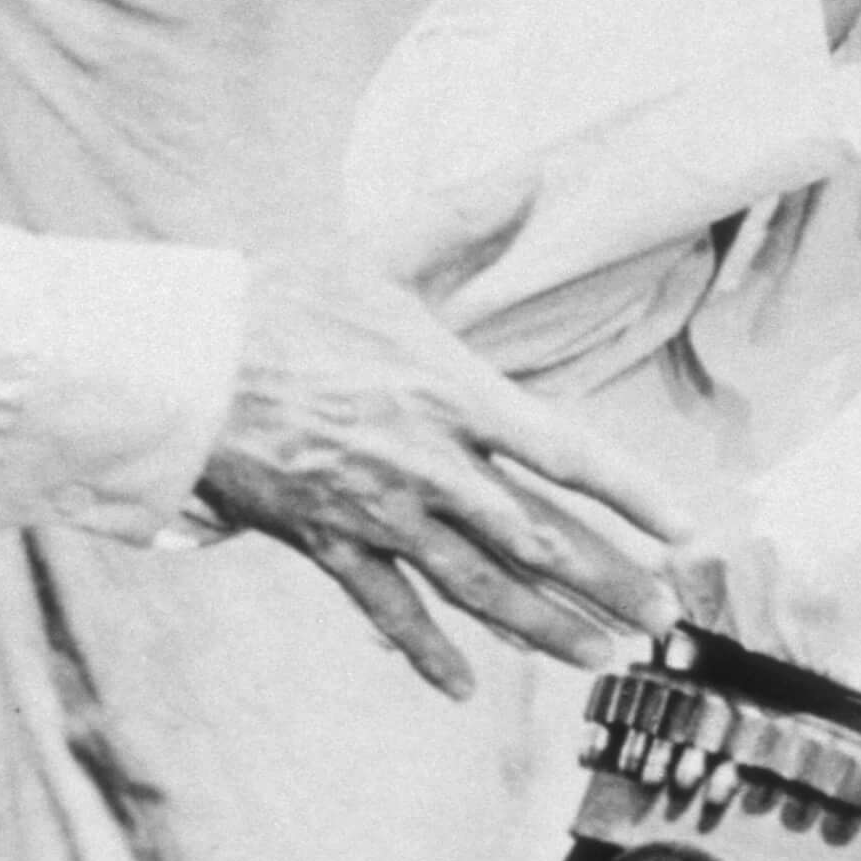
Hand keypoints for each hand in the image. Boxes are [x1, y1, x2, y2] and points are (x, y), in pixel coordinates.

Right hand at [197, 254, 693, 696]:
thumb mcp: (381, 252)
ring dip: (543, 626)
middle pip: (538, 537)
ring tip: (599, 657)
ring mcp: (378, 513)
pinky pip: (387, 609)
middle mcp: (429, 466)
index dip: (630, 494)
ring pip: (478, 585)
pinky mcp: (327, 544)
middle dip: (606, 581)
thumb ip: (467, 222)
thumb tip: (537, 173)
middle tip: (662, 620)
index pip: (566, 453)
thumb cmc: (280, 304)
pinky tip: (461, 688)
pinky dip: (426, 650)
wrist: (178, 366)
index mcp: (453, 395)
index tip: (683, 529)